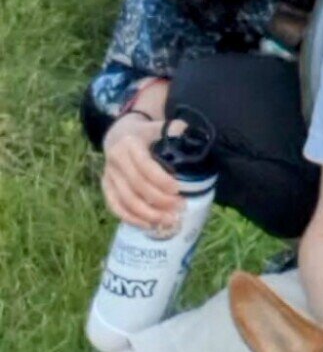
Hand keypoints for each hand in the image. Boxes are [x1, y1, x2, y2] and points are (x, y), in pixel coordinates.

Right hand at [102, 112, 181, 231]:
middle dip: (160, 200)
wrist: (118, 134)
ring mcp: (108, 175)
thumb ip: (173, 129)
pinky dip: (132, 219)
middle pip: (136, 186)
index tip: (177, 190)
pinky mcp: (105, 187)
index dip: (161, 180)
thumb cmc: (144, 133)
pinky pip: (115, 207)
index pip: (145, 166)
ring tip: (169, 220)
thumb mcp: (156, 126)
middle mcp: (116, 160)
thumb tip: (188, 132)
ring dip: (148, 214)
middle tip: (180, 207)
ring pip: (126, 200)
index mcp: (130, 144)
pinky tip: (149, 225)